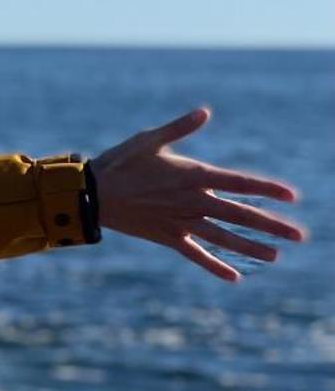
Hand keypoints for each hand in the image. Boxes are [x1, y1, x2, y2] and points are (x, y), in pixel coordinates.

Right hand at [91, 106, 306, 280]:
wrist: (91, 193)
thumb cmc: (120, 162)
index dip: (267, 190)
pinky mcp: (167, 237)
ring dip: (250, 248)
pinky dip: (213, 266)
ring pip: (222, 237)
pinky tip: (233, 278)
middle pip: (239, 215)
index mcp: (193, 176)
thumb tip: (205, 112)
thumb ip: (179, 128)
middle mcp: (192, 201)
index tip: (292, 197)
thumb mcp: (149, 140)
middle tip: (299, 236)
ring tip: (275, 256)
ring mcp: (180, 222)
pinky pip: (194, 254)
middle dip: (271, 226)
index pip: (240, 183)